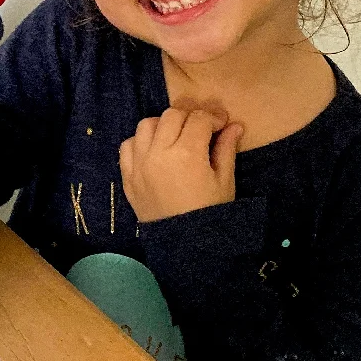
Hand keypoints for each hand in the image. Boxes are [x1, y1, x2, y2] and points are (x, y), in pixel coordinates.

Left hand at [118, 104, 244, 223]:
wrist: (184, 245)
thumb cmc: (210, 213)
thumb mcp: (224, 182)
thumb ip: (226, 150)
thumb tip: (234, 126)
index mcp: (187, 154)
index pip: (198, 119)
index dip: (212, 117)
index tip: (220, 124)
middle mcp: (159, 153)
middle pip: (171, 116)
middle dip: (188, 117)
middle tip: (199, 129)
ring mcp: (139, 164)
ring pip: (145, 125)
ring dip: (162, 125)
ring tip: (174, 137)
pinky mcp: (127, 176)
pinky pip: (127, 146)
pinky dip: (139, 142)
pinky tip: (153, 150)